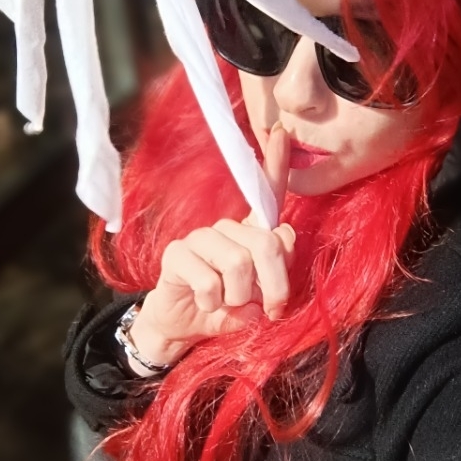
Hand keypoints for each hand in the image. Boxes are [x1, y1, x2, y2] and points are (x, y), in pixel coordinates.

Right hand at [129, 125, 294, 367]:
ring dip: (240, 299)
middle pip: (266, 244)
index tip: (280, 132)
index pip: (266, 194)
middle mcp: (227, 227)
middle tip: (271, 310)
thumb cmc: (227, 309)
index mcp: (250, 232)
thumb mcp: (260, 295)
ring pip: (239, 264)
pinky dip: (214, 303)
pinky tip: (206, 304)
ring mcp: (200, 238)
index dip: (275, 164)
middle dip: (275, 286)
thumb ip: (277, 269)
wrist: (184, 327)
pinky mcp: (177, 254)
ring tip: (230, 306)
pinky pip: (210, 281)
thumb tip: (283, 237)